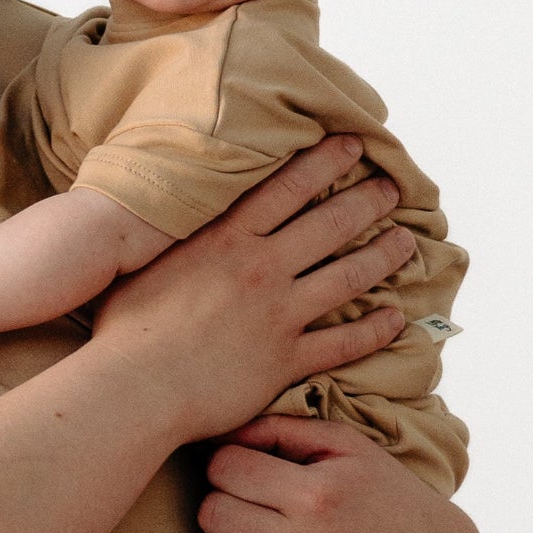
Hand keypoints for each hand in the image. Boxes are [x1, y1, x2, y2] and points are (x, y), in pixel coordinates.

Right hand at [89, 136, 417, 445]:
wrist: (134, 387)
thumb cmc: (125, 327)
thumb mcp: (144, 261)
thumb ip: (175, 236)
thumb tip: (170, 210)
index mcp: (226, 238)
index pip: (288, 187)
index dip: (326, 162)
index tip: (354, 146)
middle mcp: (261, 268)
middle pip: (330, 224)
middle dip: (368, 201)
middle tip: (393, 187)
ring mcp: (278, 314)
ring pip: (348, 277)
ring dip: (382, 256)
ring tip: (407, 242)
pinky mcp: (286, 359)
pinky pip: (344, 343)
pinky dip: (375, 330)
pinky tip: (396, 318)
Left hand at [200, 412, 482, 532]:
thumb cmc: (386, 496)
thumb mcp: (347, 447)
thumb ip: (282, 428)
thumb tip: (220, 431)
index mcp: (319, 493)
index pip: (224, 468)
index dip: (225, 466)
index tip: (242, 474)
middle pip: (214, 517)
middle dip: (222, 507)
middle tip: (246, 512)